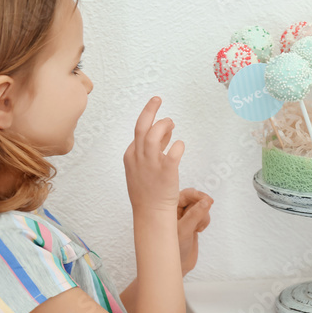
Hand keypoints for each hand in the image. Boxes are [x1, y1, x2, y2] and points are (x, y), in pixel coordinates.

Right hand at [124, 97, 184, 214]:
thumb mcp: (142, 169)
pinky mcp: (166, 172)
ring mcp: (151, 164)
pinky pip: (173, 153)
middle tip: (157, 99)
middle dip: (149, 109)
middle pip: (142, 127)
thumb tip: (164, 134)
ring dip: (164, 125)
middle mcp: (139, 157)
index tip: (165, 126)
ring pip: (153, 135)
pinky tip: (180, 145)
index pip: (139, 132)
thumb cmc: (147, 192)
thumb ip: (151, 151)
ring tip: (172, 123)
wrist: (150, 213)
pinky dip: (177, 145)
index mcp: (131, 155)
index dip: (152, 124)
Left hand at [177, 188, 211, 275]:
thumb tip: (206, 201)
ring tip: (198, 228)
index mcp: (166, 207)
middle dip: (201, 207)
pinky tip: (199, 230)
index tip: (208, 201)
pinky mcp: (191, 224)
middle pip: (195, 199)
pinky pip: (203, 216)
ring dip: (203, 216)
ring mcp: (184, 217)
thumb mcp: (183, 231)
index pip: (185, 194)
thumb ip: (195, 215)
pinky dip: (204, 221)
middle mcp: (175, 210)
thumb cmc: (170, 249)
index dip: (198, 195)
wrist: (174, 266)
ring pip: (201, 208)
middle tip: (204, 216)